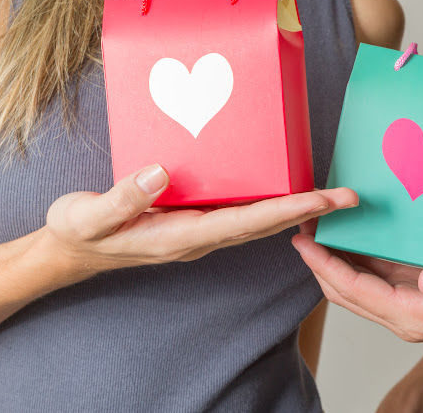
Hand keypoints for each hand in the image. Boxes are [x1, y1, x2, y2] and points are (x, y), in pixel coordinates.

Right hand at [43, 164, 357, 275]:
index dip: (285, 210)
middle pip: (264, 224)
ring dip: (294, 207)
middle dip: (308, 211)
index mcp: (181, 236)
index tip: (322, 199)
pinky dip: (268, 202)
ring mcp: (198, 230)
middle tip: (350, 197)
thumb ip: (123, 197)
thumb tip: (161, 172)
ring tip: (328, 192)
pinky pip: (239, 211)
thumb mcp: (90, 215)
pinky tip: (279, 186)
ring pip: (256, 220)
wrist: (72, 249)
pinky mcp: (192, 219)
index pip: (245, 223)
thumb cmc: (80, 231)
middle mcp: (199, 236)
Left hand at [291, 234, 422, 345]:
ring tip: (319, 225)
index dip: (324, 265)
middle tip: (301, 224)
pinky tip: (357, 233)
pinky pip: (380, 276)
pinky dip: (360, 257)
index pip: (356, 292)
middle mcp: (410, 315)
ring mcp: (415, 305)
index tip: (302, 238)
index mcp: (419, 317)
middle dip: (320, 262)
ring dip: (336, 259)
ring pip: (360, 285)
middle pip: (348, 291)